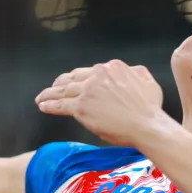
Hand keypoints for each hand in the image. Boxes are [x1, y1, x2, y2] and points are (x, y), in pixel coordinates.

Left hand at [35, 60, 164, 146]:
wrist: (146, 125)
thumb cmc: (150, 108)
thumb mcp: (148, 81)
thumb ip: (136, 73)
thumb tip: (132, 72)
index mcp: (113, 68)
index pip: (89, 71)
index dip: (78, 78)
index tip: (73, 82)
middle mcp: (98, 75)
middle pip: (73, 78)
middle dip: (61, 83)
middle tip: (53, 89)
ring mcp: (88, 90)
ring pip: (63, 90)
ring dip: (50, 94)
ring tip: (41, 98)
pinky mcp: (81, 107)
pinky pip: (60, 104)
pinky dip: (50, 104)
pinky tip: (43, 106)